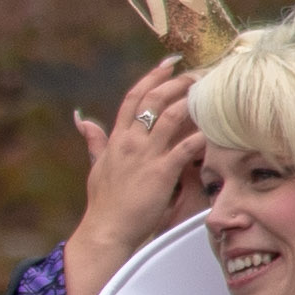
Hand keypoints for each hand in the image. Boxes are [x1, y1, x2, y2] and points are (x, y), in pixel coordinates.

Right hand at [69, 58, 207, 256]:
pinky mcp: (162, 172)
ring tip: (208, 95)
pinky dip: (201, 136)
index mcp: (117, 138)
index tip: (169, 64)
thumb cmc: (104, 202)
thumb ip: (94, 140)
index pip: (133, 97)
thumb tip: (81, 118)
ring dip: (191, 101)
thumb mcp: (96, 165)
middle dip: (177, 82)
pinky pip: (186, 147)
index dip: (152, 77)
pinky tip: (214, 130)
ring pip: (172, 115)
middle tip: (197, 74)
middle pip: (154, 99)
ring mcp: (147, 155)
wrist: (107, 229)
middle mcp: (131, 141)